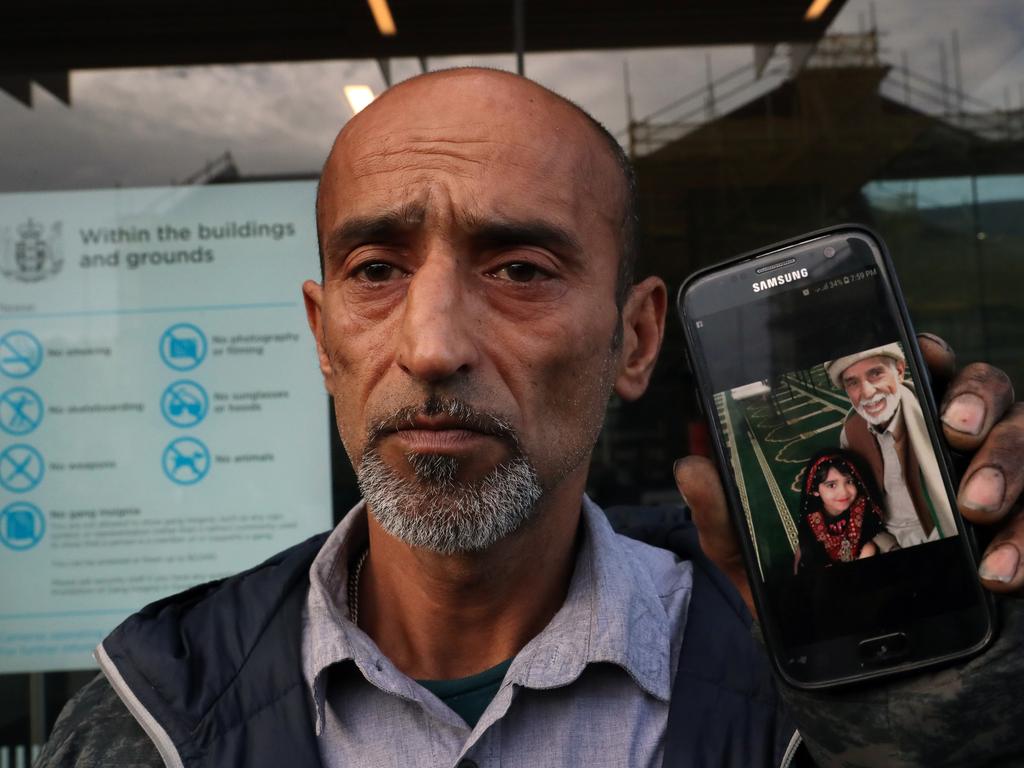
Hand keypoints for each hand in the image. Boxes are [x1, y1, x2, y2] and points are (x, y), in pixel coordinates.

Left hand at [674, 333, 1020, 616]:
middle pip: (986, 390)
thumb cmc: (812, 581)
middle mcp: (948, 444)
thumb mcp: (760, 550)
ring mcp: (991, 483)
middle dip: (975, 401)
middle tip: (950, 430)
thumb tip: (689, 468)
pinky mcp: (1018, 532)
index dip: (921, 351)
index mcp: (887, 426)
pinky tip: (997, 573)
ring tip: (972, 504)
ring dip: (1007, 466)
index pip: (914, 367)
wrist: (858, 662)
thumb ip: (726, 512)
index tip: (916, 352)